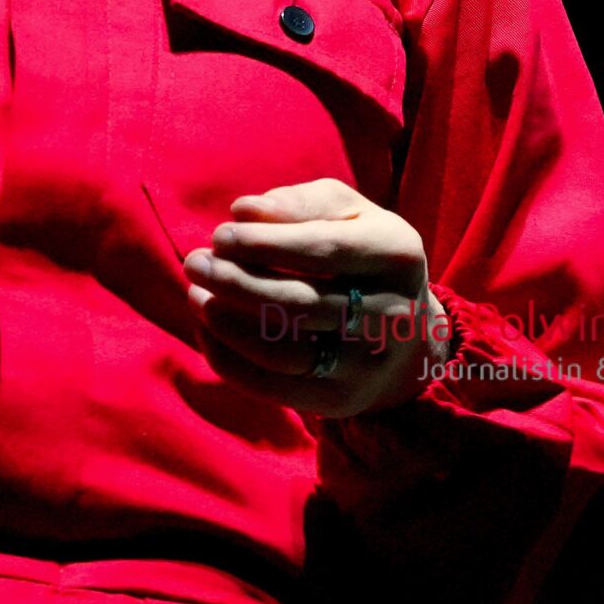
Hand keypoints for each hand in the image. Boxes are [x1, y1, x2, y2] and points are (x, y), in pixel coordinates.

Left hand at [180, 178, 452, 417]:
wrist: (408, 333)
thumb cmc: (360, 252)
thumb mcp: (344, 212)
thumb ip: (298, 203)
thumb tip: (244, 211)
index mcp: (396, 254)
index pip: (324, 250)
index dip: (266, 244)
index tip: (220, 236)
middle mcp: (392, 314)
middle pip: (300, 304)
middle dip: (236, 283)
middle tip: (195, 264)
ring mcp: (367, 365)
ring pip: (284, 352)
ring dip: (227, 325)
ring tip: (196, 296)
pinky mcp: (341, 400)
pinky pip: (275, 388)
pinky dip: (230, 361)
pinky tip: (207, 330)